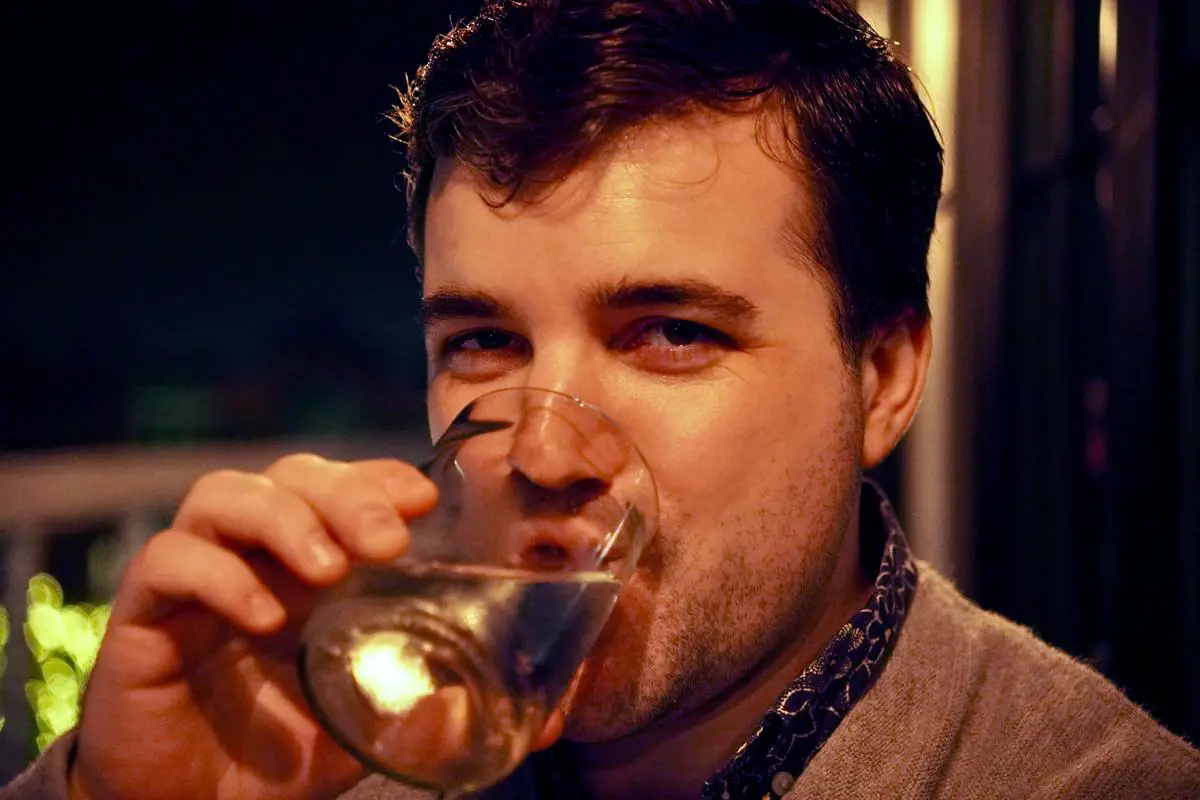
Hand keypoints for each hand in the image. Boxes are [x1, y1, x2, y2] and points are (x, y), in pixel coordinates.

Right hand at [68, 455, 437, 799]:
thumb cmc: (276, 761)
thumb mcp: (359, 738)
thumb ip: (410, 721)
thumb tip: (462, 704)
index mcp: (310, 568)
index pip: (342, 487)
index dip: (378, 478)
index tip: (421, 500)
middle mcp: (254, 557)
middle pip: (290, 475)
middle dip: (344, 492)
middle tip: (387, 539)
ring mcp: (196, 578)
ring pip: (223, 493)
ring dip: (284, 516)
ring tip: (328, 569)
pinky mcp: (143, 613)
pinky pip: (168, 560)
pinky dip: (220, 576)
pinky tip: (265, 617)